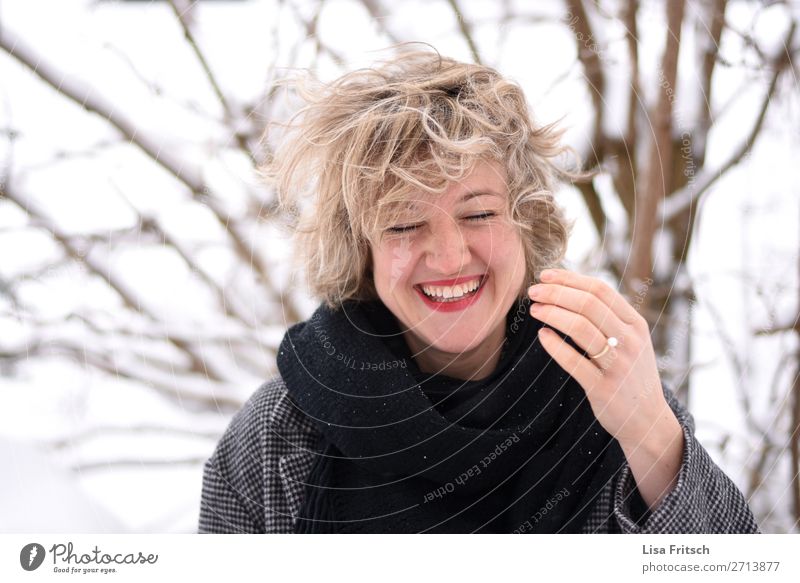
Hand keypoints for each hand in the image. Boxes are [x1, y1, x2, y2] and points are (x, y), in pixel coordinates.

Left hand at [528, 268, 683, 508]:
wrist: (648, 420)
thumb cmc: (630, 373)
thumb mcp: (631, 340)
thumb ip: (610, 316)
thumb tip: (572, 287)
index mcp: (635, 324)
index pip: (601, 290)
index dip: (569, 279)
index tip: (545, 275)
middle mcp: (630, 341)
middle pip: (588, 304)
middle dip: (556, 293)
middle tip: (533, 291)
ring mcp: (618, 365)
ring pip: (581, 329)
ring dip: (552, 314)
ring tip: (534, 309)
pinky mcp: (603, 388)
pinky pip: (575, 362)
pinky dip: (555, 346)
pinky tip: (542, 336)